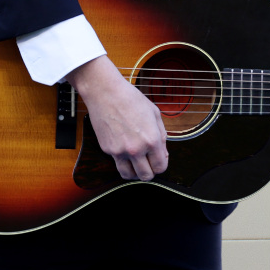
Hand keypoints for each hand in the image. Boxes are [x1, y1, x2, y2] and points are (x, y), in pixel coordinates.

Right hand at [67, 55, 167, 180]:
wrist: (105, 92)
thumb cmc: (131, 99)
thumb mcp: (154, 113)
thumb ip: (162, 136)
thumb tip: (163, 154)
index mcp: (151, 140)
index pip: (161, 167)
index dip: (161, 165)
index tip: (158, 160)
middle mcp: (136, 149)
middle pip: (146, 176)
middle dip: (150, 172)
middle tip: (148, 163)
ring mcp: (120, 151)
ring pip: (129, 176)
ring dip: (135, 172)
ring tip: (136, 163)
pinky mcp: (107, 149)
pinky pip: (117, 163)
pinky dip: (122, 161)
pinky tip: (124, 149)